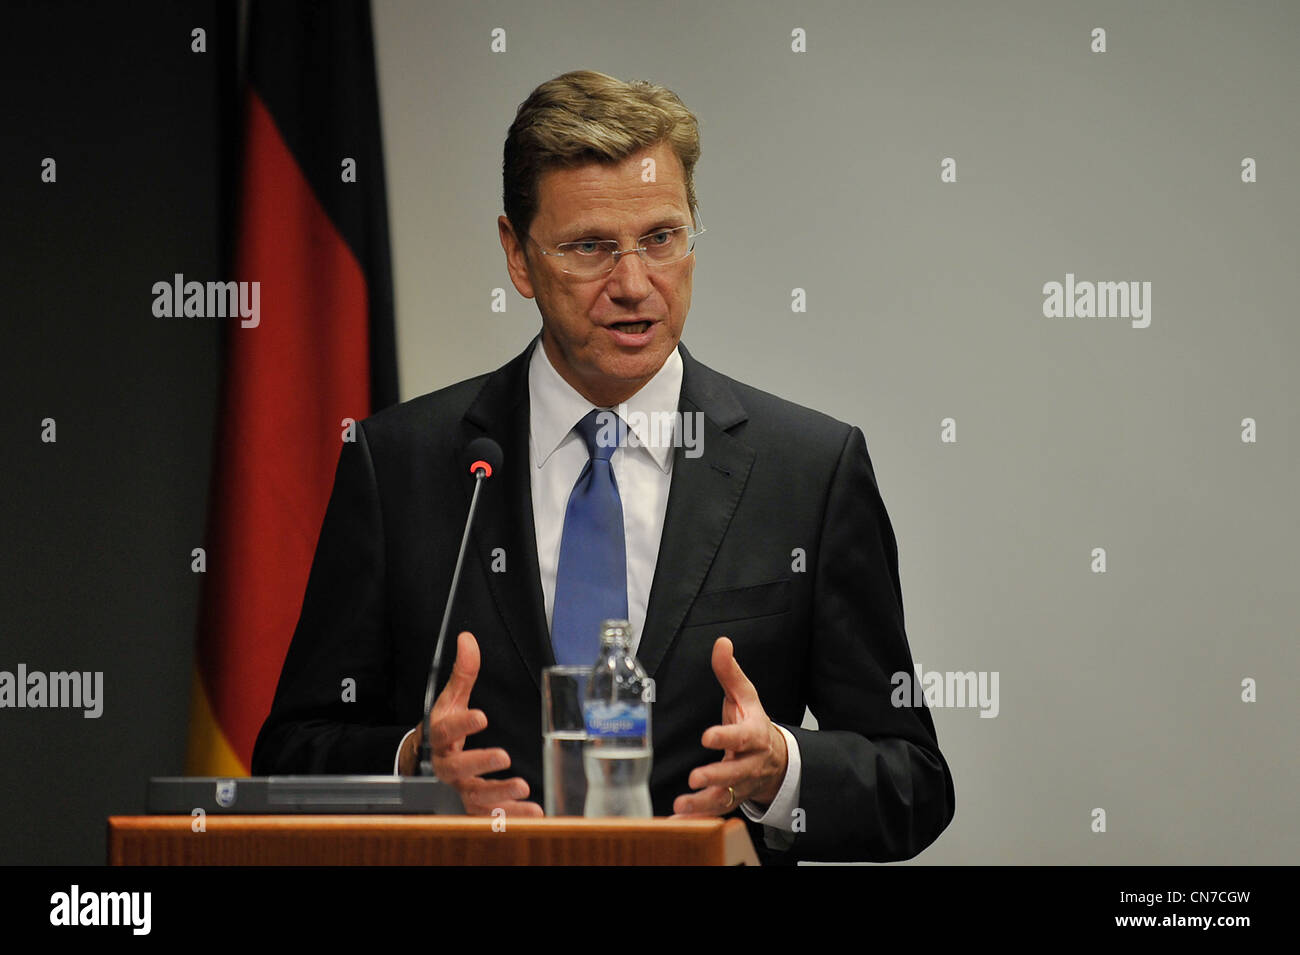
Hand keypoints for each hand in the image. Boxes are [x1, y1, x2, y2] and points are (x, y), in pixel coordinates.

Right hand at [401, 631, 542, 816]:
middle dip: (480, 762)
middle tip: (503, 755)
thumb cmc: (444, 727)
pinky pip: (490, 815)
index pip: (447, 729)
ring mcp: (460, 788)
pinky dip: (512, 816)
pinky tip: (534, 813)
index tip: (482, 716)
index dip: (463, 724)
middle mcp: (447, 766)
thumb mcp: (451, 699)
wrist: (425, 762)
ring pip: (475, 796)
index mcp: (441, 736)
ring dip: (499, 794)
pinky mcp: (474, 805)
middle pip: (458, 768)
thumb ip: (464, 672)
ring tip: (523, 787)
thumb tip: (468, 638)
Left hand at [671, 636, 788, 816]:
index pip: (742, 737)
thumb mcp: (746, 696)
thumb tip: (721, 642)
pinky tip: (676, 822)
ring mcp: (742, 785)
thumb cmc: (755, 724)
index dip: (725, 737)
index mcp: (754, 735)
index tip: (706, 736)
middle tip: (695, 778)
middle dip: (716, 777)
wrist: (776, 760)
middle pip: (735, 773)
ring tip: (681, 806)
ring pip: (725, 798)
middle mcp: (750, 763)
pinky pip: (715, 812)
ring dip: (703, 805)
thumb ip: (730, 672)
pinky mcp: (732, 800)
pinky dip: (697, 819)